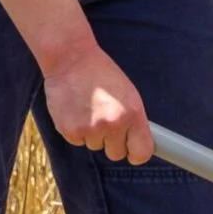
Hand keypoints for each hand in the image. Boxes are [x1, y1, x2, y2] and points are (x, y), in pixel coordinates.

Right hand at [42, 43, 152, 163]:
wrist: (71, 59)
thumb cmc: (102, 74)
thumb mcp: (128, 93)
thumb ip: (132, 119)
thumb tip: (137, 143)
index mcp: (133, 113)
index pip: (142, 152)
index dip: (136, 154)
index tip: (132, 151)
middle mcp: (114, 124)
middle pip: (116, 154)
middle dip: (112, 142)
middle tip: (105, 120)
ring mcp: (91, 129)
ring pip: (95, 147)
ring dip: (92, 134)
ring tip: (89, 109)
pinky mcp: (70, 131)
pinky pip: (77, 142)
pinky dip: (77, 131)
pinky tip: (76, 110)